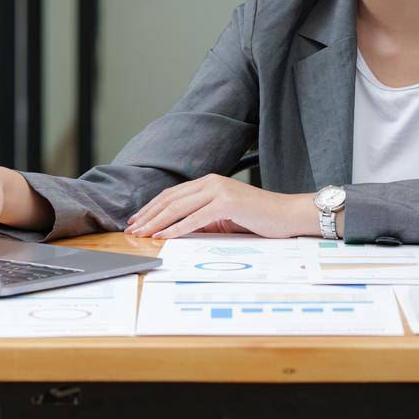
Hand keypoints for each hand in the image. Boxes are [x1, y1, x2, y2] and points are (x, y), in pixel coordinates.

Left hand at [126, 174, 314, 238]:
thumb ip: (202, 219)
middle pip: (171, 198)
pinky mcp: (227, 203)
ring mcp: (219, 190)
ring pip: (178, 206)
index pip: (173, 194)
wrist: (288, 215)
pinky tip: (163, 236)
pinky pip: (195, 218)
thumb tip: (176, 230)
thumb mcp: (225, 218)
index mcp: (210, 182)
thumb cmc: (259, 218)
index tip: (136, 220)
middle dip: (148, 215)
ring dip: (156, 222)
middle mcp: (212, 182)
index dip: (152, 207)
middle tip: (131, 229)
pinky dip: (176, 228)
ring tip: (140, 233)